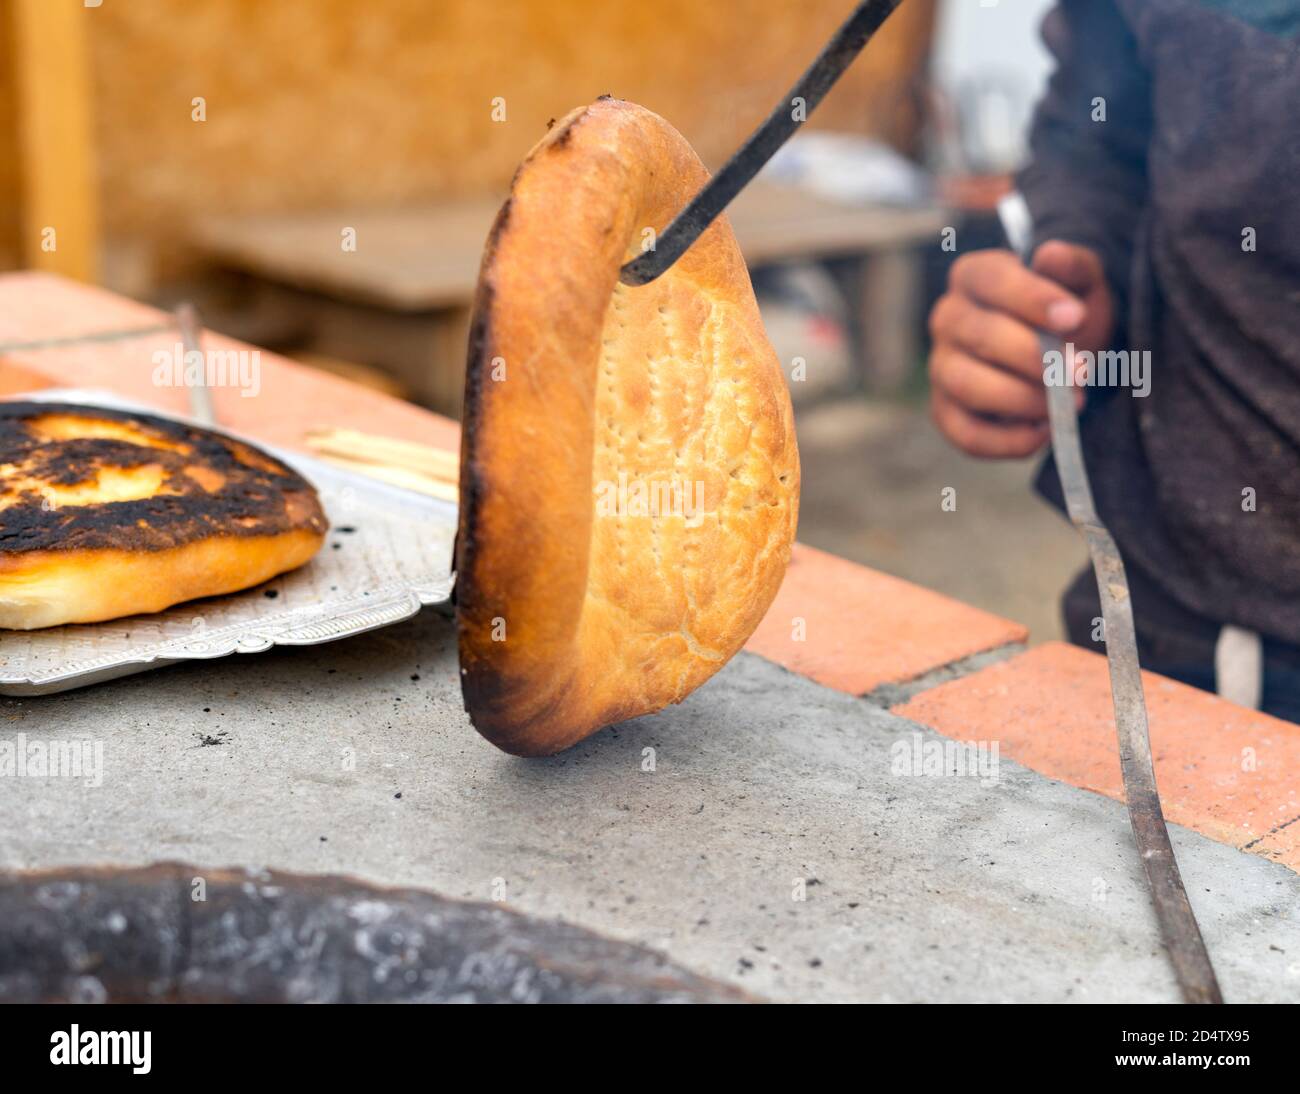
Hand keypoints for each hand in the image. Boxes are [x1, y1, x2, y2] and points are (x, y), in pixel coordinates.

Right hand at [927, 241, 1114, 457]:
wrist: (1067, 353)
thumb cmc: (1069, 314)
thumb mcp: (1083, 283)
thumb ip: (1072, 267)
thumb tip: (1049, 256)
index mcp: (974, 277)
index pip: (992, 280)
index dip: (1032, 299)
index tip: (1075, 318)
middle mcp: (947, 319)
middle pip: (980, 336)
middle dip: (1036, 358)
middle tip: (1080, 372)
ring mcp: (941, 367)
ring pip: (968, 386)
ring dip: (1024, 400)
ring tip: (1068, 403)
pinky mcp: (946, 412)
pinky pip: (967, 434)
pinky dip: (1008, 441)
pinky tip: (1045, 431)